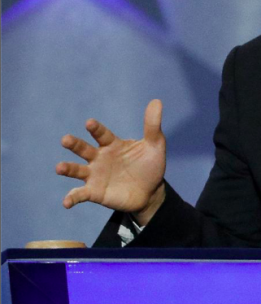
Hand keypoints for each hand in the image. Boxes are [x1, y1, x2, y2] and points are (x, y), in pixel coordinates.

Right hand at [57, 99, 166, 225]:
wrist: (151, 192)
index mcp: (112, 144)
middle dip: (74, 144)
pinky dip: (72, 198)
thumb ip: (152, 125)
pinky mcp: (95, 192)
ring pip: (77, 170)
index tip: (89, 123)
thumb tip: (156, 101)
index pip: (102, 134)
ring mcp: (95, 175)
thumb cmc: (150, 165)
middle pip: (83, 149)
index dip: (96, 129)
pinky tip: (66, 202)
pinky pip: (80, 194)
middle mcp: (99, 158)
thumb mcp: (155, 145)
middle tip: (65, 140)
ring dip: (67, 169)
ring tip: (59, 168)